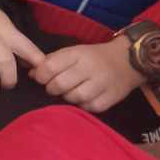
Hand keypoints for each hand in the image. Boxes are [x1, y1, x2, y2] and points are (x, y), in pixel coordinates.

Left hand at [30, 36, 145, 113]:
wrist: (128, 61)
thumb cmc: (94, 57)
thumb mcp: (73, 52)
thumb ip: (52, 61)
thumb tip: (31, 74)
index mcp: (78, 54)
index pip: (50, 67)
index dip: (40, 76)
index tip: (41, 78)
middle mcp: (90, 68)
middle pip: (60, 84)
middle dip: (52, 88)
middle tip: (55, 87)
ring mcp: (102, 83)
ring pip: (74, 97)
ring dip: (68, 97)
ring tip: (71, 91)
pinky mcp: (111, 98)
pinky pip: (89, 107)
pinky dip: (83, 105)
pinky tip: (84, 98)